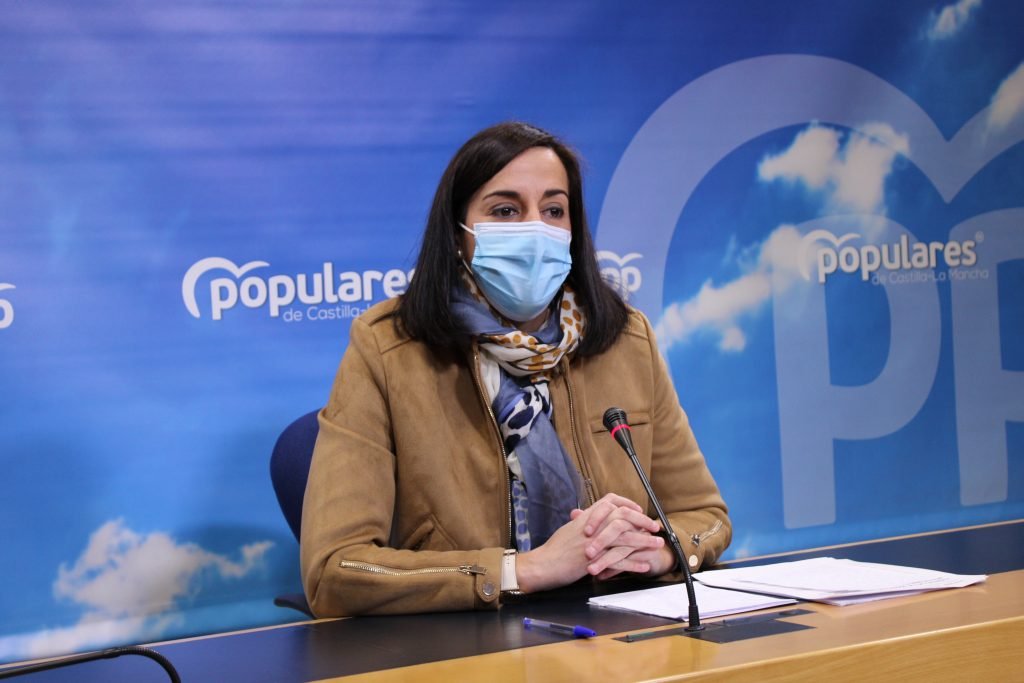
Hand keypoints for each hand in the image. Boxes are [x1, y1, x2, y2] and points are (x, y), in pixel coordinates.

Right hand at [515, 494, 670, 591]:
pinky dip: (634, 564)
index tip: (637, 510)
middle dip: (642, 522)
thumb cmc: (553, 550)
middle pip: (623, 517)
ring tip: (657, 546)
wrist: (543, 564)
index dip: (626, 504)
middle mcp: (592, 527)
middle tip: (655, 527)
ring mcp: (593, 543)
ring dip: (644, 542)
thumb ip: (581, 523)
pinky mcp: (594, 560)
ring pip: (625, 538)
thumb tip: (587, 517)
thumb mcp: (569, 530)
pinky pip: (619, 561)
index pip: (610, 502)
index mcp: (586, 518)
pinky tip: (644, 566)